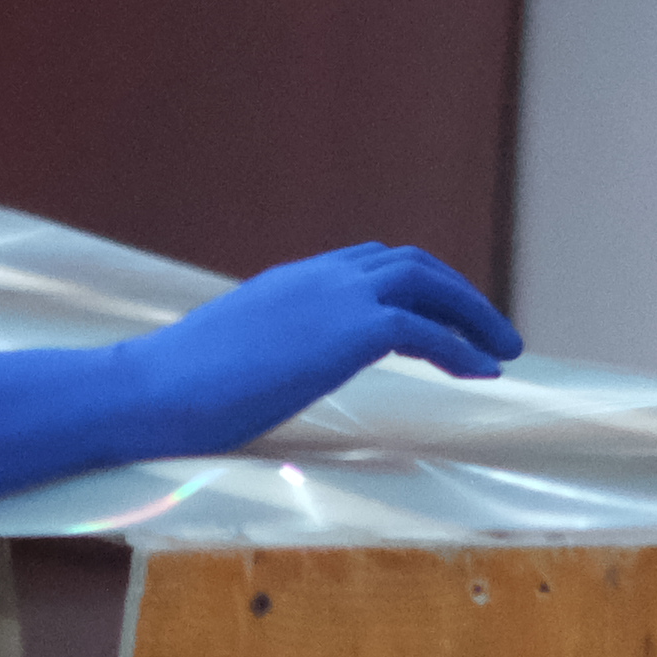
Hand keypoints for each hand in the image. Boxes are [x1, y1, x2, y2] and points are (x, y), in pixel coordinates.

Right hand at [122, 243, 523, 448]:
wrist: (154, 391)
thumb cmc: (173, 393)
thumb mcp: (228, 360)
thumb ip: (261, 356)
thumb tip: (259, 384)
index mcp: (290, 283)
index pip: (366, 265)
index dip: (411, 288)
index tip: (437, 319)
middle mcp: (318, 278)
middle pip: (409, 263)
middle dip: (457, 294)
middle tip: (490, 332)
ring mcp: (335, 298)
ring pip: (428, 284)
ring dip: (473, 314)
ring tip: (503, 350)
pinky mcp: (351, 331)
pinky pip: (426, 329)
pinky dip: (462, 346)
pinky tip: (482, 371)